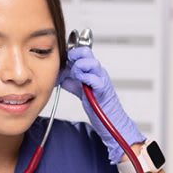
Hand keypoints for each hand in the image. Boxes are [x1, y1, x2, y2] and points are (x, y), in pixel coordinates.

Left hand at [58, 46, 145, 164]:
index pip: (82, 51)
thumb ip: (72, 82)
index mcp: (93, 70)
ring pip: (92, 63)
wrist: (111, 121)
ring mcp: (102, 79)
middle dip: (74, 57)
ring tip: (76, 78)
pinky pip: (95, 79)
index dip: (71, 53)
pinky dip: (86, 79)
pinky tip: (81, 86)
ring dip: (79, 68)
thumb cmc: (99, 106)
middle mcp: (99, 72)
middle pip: (86, 52)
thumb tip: (61, 77)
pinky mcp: (103, 90)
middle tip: (69, 67)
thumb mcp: (81, 90)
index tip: (65, 62)